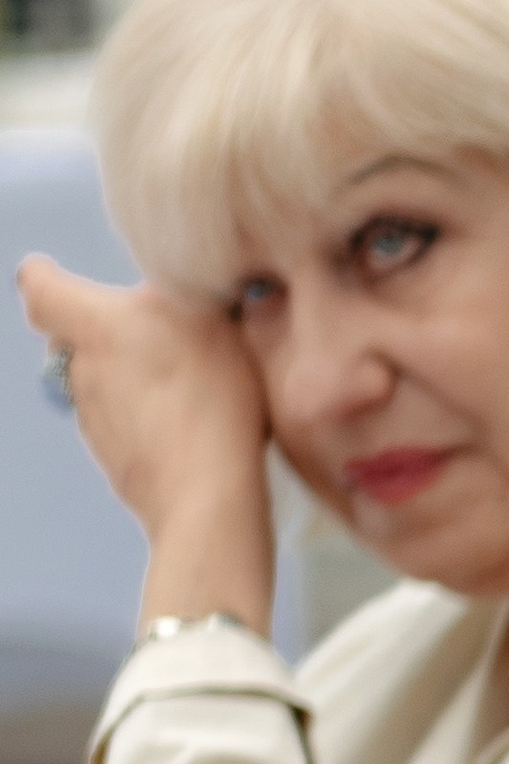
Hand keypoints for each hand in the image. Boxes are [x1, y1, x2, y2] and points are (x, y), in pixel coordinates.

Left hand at [18, 256, 273, 630]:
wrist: (206, 493)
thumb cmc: (211, 399)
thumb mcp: (212, 319)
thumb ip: (176, 297)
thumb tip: (161, 292)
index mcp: (95, 325)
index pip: (40, 288)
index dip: (44, 276)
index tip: (50, 270)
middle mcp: (81, 370)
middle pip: (77, 338)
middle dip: (111, 332)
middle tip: (165, 334)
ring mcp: (92, 419)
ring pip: (101, 383)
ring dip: (134, 379)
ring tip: (192, 389)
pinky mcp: (111, 457)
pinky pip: (124, 424)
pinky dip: (149, 420)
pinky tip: (192, 428)